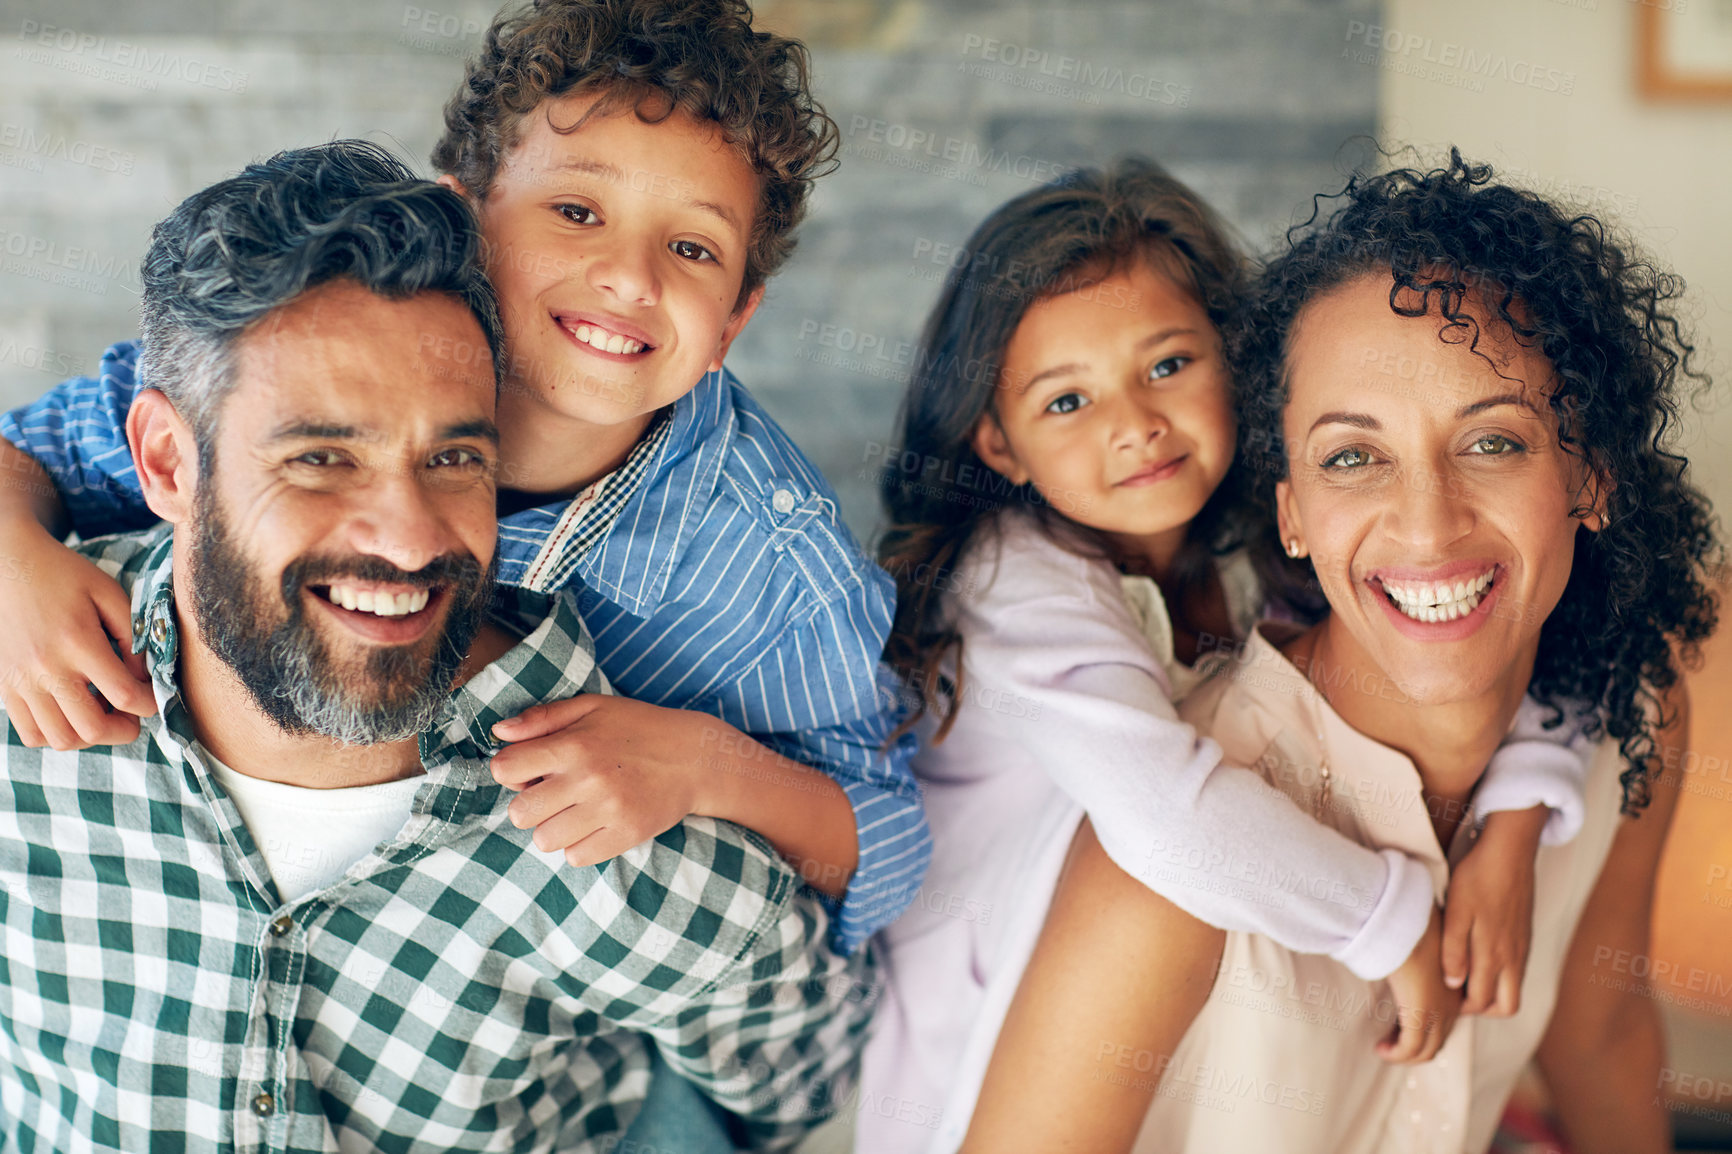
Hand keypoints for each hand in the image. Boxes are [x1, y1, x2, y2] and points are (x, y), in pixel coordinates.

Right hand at [0, 517, 155, 748]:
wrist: (5, 565)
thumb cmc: (63, 575)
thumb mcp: (108, 592)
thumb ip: (133, 634)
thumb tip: (145, 675)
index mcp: (78, 642)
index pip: (125, 696)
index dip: (150, 705)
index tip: (153, 697)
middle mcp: (47, 668)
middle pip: (93, 728)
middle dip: (124, 730)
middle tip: (131, 714)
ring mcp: (22, 682)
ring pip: (60, 739)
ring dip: (90, 736)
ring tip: (102, 714)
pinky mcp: (5, 688)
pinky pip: (31, 734)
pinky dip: (57, 735)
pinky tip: (72, 713)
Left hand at [489, 695, 724, 866]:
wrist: (697, 757)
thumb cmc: (638, 728)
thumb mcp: (592, 707)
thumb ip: (543, 718)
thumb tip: (499, 731)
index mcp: (574, 744)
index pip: (505, 769)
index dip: (510, 771)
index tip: (530, 770)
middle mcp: (588, 778)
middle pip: (520, 813)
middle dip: (529, 805)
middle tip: (553, 795)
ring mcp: (609, 810)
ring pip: (545, 840)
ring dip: (553, 828)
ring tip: (574, 812)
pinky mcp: (627, 835)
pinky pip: (576, 857)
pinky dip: (579, 845)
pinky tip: (594, 826)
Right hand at [1378, 904, 1462, 1063]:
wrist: (1407, 917)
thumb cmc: (1409, 920)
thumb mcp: (1420, 939)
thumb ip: (1417, 953)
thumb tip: (1403, 953)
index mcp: (1454, 985)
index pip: (1445, 1020)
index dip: (1422, 1029)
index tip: (1398, 1025)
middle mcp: (1452, 1002)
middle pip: (1437, 1039)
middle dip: (1412, 1046)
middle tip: (1389, 1041)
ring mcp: (1439, 1009)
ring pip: (1426, 1050)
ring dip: (1403, 1054)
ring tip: (1384, 1047)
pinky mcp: (1422, 1013)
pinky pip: (1411, 1048)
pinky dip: (1397, 1054)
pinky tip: (1381, 1047)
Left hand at [1442, 804, 1545, 1015]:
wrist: (1509, 852)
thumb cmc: (1478, 879)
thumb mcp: (1457, 913)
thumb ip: (1455, 951)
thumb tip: (1454, 984)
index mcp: (1496, 955)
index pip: (1484, 1002)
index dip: (1463, 1008)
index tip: (1444, 997)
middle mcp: (1514, 957)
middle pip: (1507, 1006)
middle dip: (1482, 1008)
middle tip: (1456, 993)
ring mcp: (1523, 947)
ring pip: (1514, 988)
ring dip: (1493, 991)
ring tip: (1465, 975)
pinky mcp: (1525, 936)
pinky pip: (1517, 969)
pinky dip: (1501, 974)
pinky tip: (1478, 956)